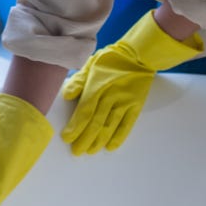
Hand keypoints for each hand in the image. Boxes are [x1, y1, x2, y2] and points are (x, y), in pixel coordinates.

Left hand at [60, 10, 200, 154]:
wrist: (138, 55)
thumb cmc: (111, 59)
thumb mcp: (91, 64)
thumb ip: (79, 80)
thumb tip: (67, 95)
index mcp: (97, 86)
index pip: (85, 110)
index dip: (75, 126)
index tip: (67, 138)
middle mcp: (111, 96)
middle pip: (96, 122)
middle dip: (85, 138)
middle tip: (76, 151)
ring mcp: (125, 102)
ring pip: (110, 125)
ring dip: (99, 140)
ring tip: (90, 151)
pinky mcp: (136, 105)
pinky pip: (127, 124)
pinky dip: (119, 137)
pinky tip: (111, 146)